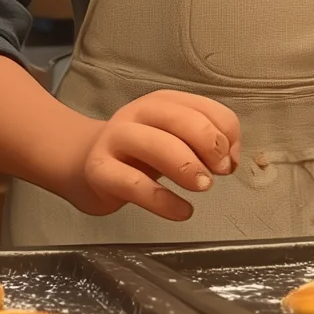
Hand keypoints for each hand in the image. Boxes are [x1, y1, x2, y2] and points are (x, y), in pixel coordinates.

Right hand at [67, 90, 240, 220]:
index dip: (227, 134)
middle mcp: (138, 114)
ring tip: (204, 187)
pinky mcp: (100, 170)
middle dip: (209, 146)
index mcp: (162, 102)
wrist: (82, 163)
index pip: (206, 108)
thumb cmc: (138, 153)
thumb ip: (205, 143)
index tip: (230, 160)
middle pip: (181, 120)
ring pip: (157, 145)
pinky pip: (135, 184)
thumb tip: (231, 160)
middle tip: (218, 173)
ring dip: (187, 167)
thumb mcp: (173, 140)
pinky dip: (164, 201)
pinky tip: (182, 211)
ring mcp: (115, 139)